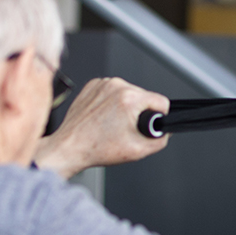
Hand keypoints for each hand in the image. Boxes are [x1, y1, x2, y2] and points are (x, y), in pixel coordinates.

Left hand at [32, 77, 170, 178]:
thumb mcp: (138, 150)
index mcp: (129, 99)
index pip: (161, 101)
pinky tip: (103, 117)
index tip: (150, 125)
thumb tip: (165, 130)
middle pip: (144, 97)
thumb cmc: (96, 148)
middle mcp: (116, 86)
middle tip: (124, 129)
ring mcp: (103, 84)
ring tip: (111, 124)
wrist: (70, 147)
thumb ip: (160, 140)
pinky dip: (111, 103)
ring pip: (128, 93)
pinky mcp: (93, 85)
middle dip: (139, 112)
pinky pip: (111, 91)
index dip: (160, 116)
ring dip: (125, 107)